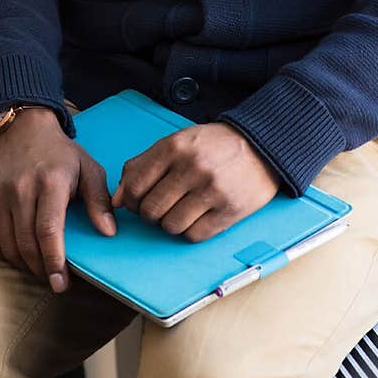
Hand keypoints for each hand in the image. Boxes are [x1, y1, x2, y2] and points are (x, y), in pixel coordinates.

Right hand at [0, 107, 115, 292]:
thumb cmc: (59, 153)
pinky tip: (17, 254)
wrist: (22, 128)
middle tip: (54, 279)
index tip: (61, 283)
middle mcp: (20, 189)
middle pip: (27, 244)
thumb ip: (99, 200)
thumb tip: (108, 232)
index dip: (55, 261)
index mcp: (50, 181)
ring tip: (40, 266)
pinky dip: (2, 254)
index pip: (49, 230)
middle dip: (42, 269)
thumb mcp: (88, 168)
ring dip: (24, 265)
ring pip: (8, 247)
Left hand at [112, 122, 280, 241]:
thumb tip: (116, 200)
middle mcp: (193, 167)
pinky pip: (194, 235)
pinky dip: (191, 231)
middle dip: (150, 214)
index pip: (135, 185)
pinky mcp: (230, 210)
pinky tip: (198, 216)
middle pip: (151, 210)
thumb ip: (142, 165)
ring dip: (171, 223)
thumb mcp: (176, 142)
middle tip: (162, 206)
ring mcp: (213, 190)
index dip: (131, 199)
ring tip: (182, 209)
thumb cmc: (212, 146)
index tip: (139, 200)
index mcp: (175, 146)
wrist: (261, 146)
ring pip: (171, 226)